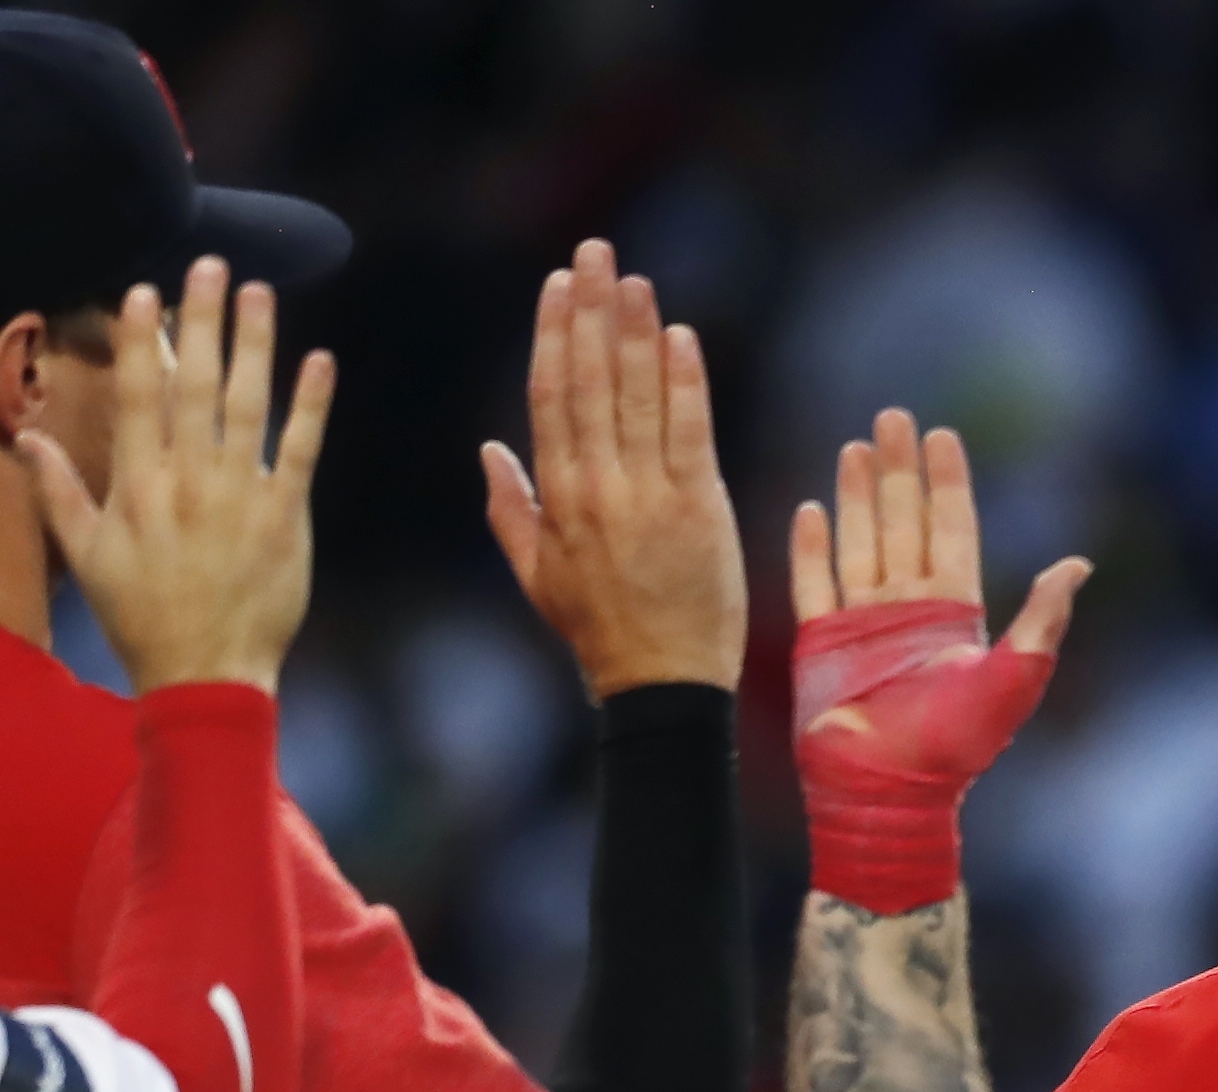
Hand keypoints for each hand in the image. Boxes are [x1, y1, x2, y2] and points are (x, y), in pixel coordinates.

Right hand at [22, 260, 328, 695]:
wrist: (206, 671)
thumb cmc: (142, 613)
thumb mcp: (87, 552)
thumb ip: (59, 489)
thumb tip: (23, 436)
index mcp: (139, 483)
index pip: (138, 395)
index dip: (139, 339)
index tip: (143, 290)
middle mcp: (189, 480)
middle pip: (194, 385)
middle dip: (201, 321)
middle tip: (210, 265)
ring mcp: (241, 497)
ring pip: (247, 406)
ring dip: (256, 346)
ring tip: (260, 292)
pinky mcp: (286, 518)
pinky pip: (302, 452)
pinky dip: (311, 407)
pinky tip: (320, 363)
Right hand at [482, 240, 742, 697]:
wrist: (662, 685)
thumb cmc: (600, 631)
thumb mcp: (538, 573)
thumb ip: (511, 507)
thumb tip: (489, 447)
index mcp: (558, 494)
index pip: (551, 395)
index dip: (554, 334)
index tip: (558, 285)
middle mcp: (598, 484)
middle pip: (590, 380)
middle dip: (591, 310)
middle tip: (595, 252)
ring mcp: (649, 494)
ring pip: (636, 395)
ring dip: (635, 330)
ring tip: (633, 277)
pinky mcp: (700, 509)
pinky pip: (690, 432)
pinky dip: (685, 382)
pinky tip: (680, 335)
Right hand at [786, 409, 1084, 914]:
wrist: (890, 794)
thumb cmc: (955, 747)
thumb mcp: (1012, 680)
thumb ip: (1042, 621)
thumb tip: (1078, 565)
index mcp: (955, 612)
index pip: (952, 530)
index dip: (948, 484)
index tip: (943, 435)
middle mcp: (909, 609)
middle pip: (904, 522)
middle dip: (899, 470)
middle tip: (893, 417)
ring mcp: (863, 622)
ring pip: (859, 541)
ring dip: (856, 495)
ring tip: (855, 445)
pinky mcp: (821, 641)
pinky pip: (814, 582)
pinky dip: (811, 546)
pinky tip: (812, 508)